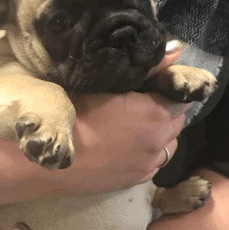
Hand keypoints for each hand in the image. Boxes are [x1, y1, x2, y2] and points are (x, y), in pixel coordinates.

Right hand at [43, 43, 190, 195]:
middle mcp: (159, 142)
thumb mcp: (108, 85)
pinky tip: (126, 147)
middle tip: (141, 104)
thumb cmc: (74, 114)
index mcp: (156, 114)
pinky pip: (154, 163)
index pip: (182, 98)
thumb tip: (176, 49)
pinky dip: (147, 153)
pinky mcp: (137, 180)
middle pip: (177, 121)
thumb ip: (147, 69)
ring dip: (159, 134)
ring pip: (168, 144)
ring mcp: (148, 164)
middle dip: (165, 111)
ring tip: (135, 127)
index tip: (155, 87)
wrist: (46, 158)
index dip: (169, 91)